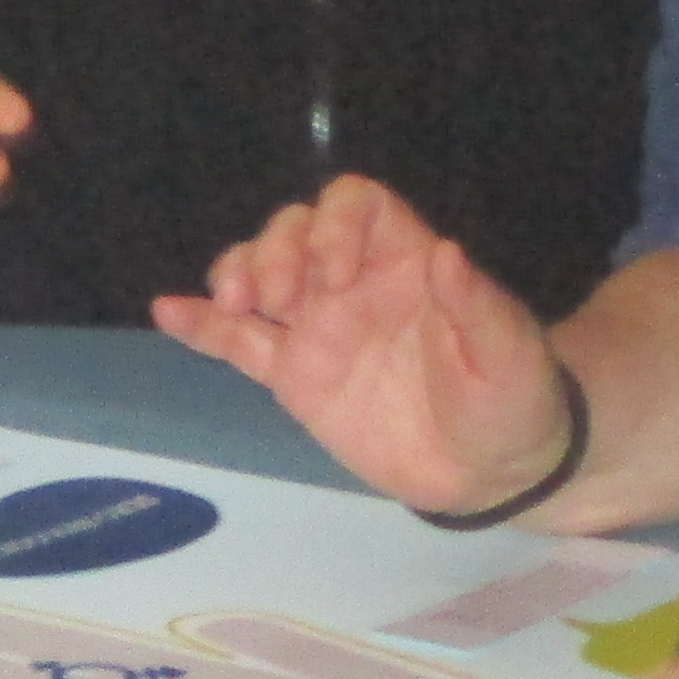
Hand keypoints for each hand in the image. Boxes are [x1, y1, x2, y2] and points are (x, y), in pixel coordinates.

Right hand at [155, 177, 570, 515]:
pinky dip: (201, 327)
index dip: (333, 224)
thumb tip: (446, 253)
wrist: (489, 471)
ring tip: (236, 305)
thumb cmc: (510, 401)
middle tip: (278, 297)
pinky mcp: (295, 377)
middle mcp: (353, 283)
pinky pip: (239, 344)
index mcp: (405, 261)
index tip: (332, 274)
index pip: (355, 206)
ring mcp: (318, 328)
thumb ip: (479, 306)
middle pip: (294, 232)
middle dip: (276, 250)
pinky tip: (167, 313)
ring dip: (236, 274)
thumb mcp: (511, 355)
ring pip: (259, 277)